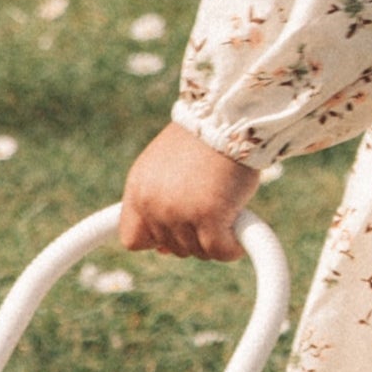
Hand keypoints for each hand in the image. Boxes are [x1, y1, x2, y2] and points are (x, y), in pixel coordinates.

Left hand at [120, 122, 260, 258]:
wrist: (226, 119)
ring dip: (214, 239)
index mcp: (138, 189)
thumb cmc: (203, 141)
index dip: (156, 239)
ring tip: (225, 207)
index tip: (177, 231)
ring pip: (197, 252)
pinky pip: (220, 251)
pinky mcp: (210, 217)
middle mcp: (153, 203)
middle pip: (170, 248)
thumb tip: (161, 250)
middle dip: (192, 236)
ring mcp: (179, 212)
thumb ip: (159, 203)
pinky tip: (239, 231)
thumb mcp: (166, 168)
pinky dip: (233, 248)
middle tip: (211, 209)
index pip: (132, 238)